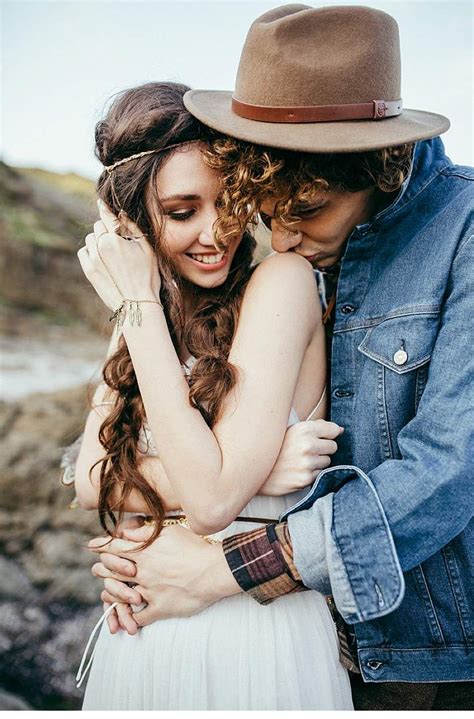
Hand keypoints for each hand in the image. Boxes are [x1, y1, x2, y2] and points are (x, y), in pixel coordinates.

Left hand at [77, 201, 160, 310]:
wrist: (137, 304)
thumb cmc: (147, 276)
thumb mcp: (147, 249)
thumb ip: (133, 228)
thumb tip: (120, 212)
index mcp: (115, 239)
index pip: (106, 216)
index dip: (105, 208)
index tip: (101, 202)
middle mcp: (100, 246)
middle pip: (98, 227)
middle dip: (107, 230)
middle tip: (119, 241)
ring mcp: (92, 259)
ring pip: (90, 238)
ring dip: (98, 240)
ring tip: (112, 252)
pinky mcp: (88, 270)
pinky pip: (84, 251)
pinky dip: (91, 251)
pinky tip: (102, 258)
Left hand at [89, 523, 239, 633]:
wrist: (214, 571)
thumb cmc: (194, 547)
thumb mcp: (170, 531)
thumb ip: (146, 531)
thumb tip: (126, 530)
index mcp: (144, 552)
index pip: (114, 548)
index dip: (101, 546)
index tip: (91, 546)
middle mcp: (142, 572)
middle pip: (112, 572)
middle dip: (102, 570)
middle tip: (97, 570)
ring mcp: (149, 592)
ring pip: (120, 596)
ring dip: (112, 594)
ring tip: (106, 594)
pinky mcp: (160, 608)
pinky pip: (138, 617)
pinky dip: (130, 619)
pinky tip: (127, 619)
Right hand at [260, 419, 343, 495]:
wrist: (255, 470)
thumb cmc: (275, 448)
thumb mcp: (291, 430)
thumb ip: (315, 427)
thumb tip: (340, 429)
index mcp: (304, 429)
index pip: (333, 430)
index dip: (328, 434)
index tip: (322, 437)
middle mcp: (307, 445)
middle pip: (333, 447)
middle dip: (324, 449)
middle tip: (308, 451)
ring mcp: (307, 463)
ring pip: (327, 462)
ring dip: (318, 463)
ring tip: (300, 461)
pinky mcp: (305, 479)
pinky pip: (319, 475)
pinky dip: (311, 474)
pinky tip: (298, 471)